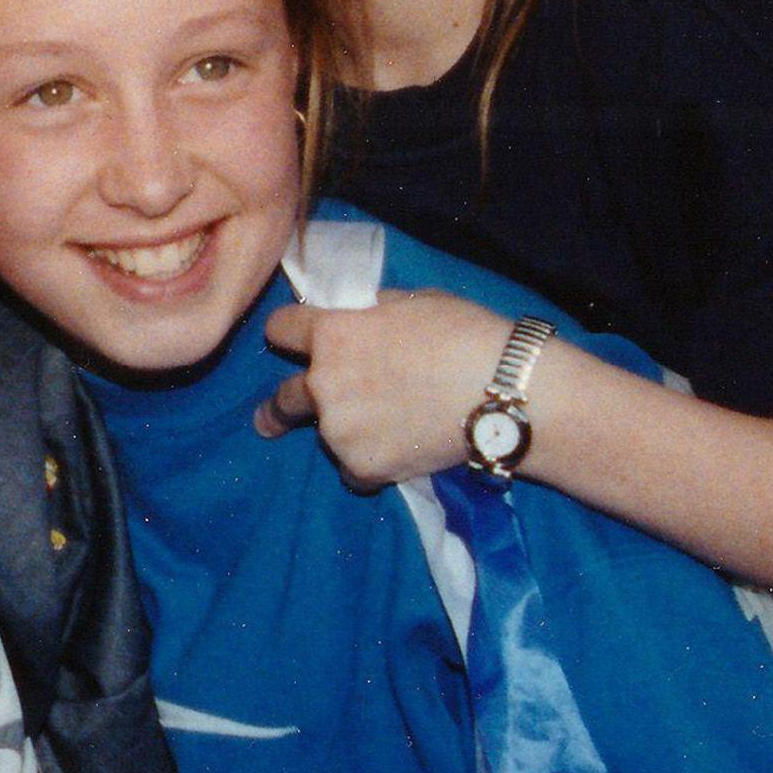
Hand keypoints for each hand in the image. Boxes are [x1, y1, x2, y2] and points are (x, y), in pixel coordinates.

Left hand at [256, 291, 520, 490]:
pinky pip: (353, 470)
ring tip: (386, 431)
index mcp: (332, 334)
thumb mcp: (414, 301)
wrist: (503, 390)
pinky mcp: (361, 466)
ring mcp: (339, 429)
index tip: (288, 341)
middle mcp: (322, 382)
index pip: (281, 329)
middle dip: (276, 409)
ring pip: (326, 435)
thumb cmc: (466, 335)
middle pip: (283, 398)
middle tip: (270, 419)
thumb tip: (360, 314)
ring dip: (345, 433)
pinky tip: (399, 454)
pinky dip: (369, 466)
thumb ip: (373, 312)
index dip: (287, 332)